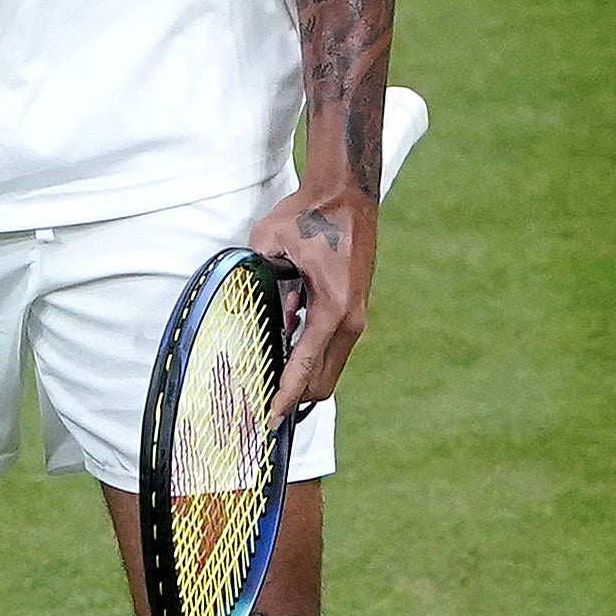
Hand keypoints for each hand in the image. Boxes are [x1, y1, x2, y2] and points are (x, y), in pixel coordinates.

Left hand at [246, 185, 376, 428]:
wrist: (346, 195)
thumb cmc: (308, 215)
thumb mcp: (270, 243)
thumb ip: (261, 280)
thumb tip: (259, 311)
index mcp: (332, 310)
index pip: (305, 368)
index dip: (284, 397)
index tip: (270, 420)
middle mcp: (350, 321)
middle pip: (323, 381)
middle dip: (294, 396)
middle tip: (263, 403)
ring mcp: (356, 316)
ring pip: (330, 366)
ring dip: (303, 374)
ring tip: (271, 375)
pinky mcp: (354, 308)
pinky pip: (332, 346)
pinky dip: (311, 353)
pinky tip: (286, 340)